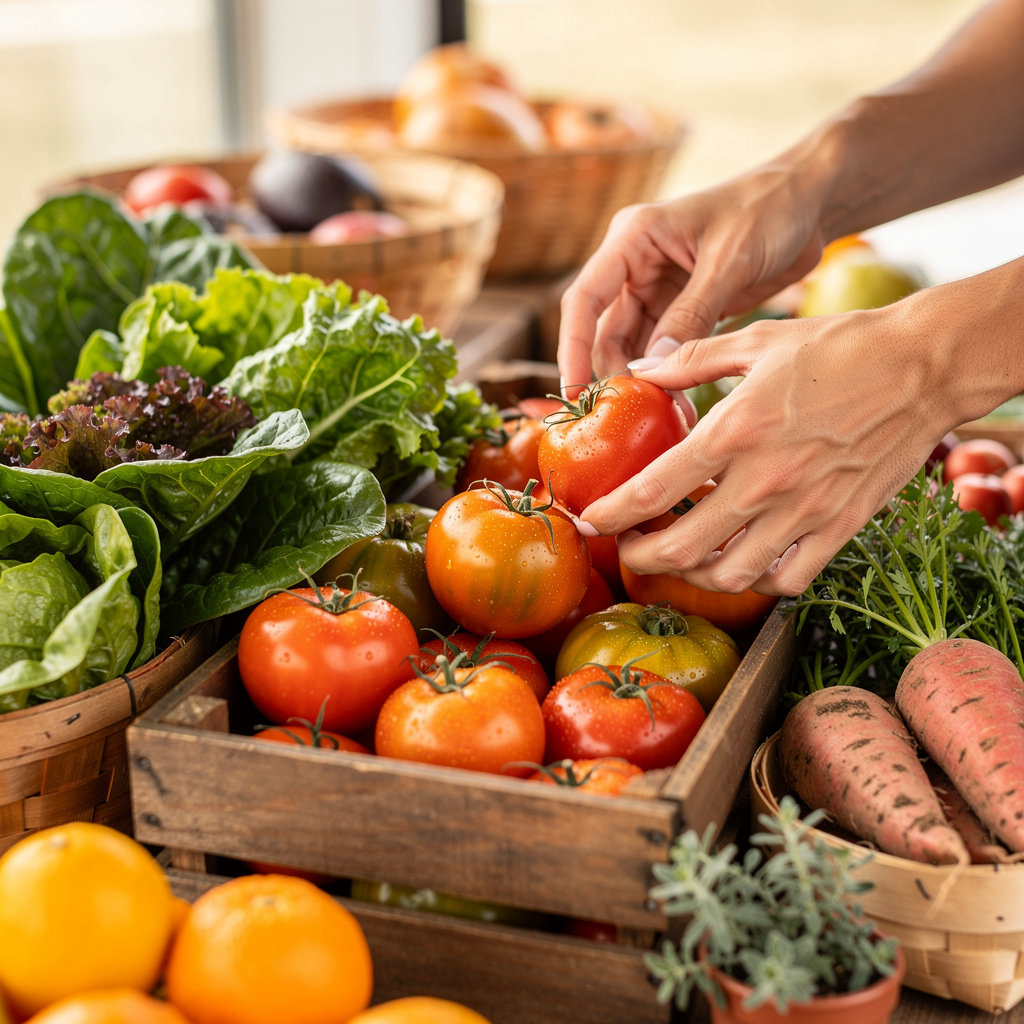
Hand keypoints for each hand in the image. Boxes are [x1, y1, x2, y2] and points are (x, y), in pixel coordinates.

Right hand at [557, 166, 826, 394]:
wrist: (809, 201)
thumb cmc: (769, 208)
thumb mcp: (731, 259)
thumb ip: (692, 312)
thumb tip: (654, 366)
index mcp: (633, 239)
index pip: (585, 299)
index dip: (573, 347)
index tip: (574, 391)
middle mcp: (635, 266)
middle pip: (606, 332)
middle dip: (615, 374)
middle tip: (633, 415)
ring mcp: (658, 290)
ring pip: (633, 348)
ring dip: (644, 382)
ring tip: (661, 415)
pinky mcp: (683, 311)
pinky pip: (665, 352)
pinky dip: (669, 378)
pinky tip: (679, 403)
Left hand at [577, 299, 952, 596]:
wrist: (924, 365)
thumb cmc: (840, 345)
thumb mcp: (757, 339)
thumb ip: (691, 360)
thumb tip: (641, 369)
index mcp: (734, 430)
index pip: (652, 490)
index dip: (610, 514)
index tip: (590, 521)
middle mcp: (764, 479)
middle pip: (681, 547)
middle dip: (641, 556)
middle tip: (628, 549)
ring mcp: (805, 510)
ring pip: (730, 574)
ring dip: (692, 575)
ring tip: (679, 558)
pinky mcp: (841, 526)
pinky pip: (788, 578)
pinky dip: (756, 582)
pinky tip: (741, 563)